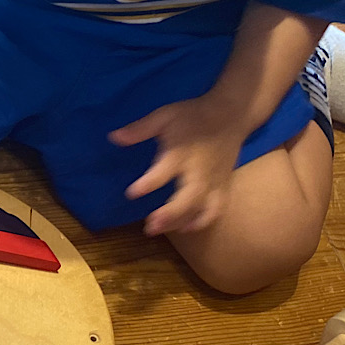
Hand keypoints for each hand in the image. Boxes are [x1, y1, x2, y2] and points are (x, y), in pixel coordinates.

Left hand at [109, 95, 245, 236]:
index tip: (131, 193)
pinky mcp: (224, 184)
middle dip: (170, 214)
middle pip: (188, 197)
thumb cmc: (192, 116)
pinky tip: (186, 228)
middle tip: (150, 226)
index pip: (164, 171)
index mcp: (182, 152)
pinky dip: (203, 220)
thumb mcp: (164, 116)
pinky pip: (217, 208)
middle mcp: (199, 170)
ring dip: (182, 221)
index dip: (148, 183)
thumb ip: (140, 129)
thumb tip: (113, 137)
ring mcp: (214, 180)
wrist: (231, 114)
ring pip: (203, 207)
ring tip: (160, 230)